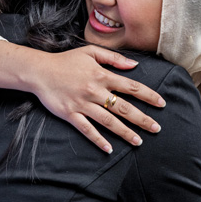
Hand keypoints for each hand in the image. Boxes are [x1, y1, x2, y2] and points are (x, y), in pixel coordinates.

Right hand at [26, 46, 166, 153]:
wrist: (39, 71)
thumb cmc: (66, 61)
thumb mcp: (90, 52)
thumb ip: (113, 58)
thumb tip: (134, 65)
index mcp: (102, 75)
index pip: (131, 86)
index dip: (148, 95)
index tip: (161, 103)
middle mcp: (94, 91)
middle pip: (123, 107)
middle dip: (142, 118)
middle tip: (156, 128)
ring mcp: (82, 104)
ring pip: (108, 120)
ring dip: (124, 132)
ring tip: (138, 141)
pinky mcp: (70, 114)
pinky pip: (86, 129)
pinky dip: (98, 139)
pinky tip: (109, 148)